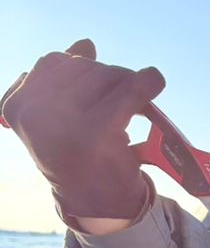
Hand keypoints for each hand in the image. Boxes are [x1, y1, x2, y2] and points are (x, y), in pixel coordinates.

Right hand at [1, 39, 164, 220]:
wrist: (96, 203)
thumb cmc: (79, 155)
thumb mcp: (62, 115)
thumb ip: (67, 79)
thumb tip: (86, 44)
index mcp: (17, 106)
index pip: (55, 63)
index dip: (83, 70)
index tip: (96, 93)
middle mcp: (33, 114)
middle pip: (84, 66)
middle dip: (108, 78)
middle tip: (122, 105)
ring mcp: (63, 123)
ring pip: (108, 74)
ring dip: (127, 85)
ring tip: (129, 112)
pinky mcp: (97, 132)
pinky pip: (129, 90)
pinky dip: (147, 83)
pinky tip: (154, 84)